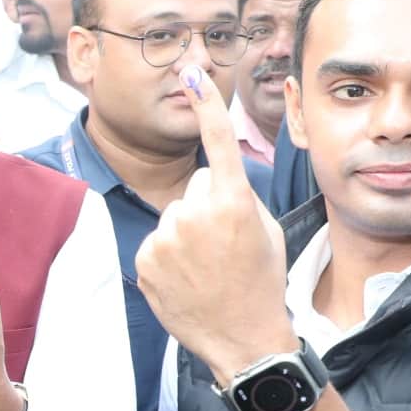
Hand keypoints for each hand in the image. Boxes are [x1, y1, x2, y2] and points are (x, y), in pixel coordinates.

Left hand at [133, 68, 293, 381]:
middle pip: (195, 186)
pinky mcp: (145, 259)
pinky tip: (186, 277)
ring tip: (206, 266)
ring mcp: (166, 238)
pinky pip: (156, 240)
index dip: (206, 104)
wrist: (243, 338)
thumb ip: (237, 195)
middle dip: (208, 205)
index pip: (217, 142)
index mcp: (234, 202)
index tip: (190, 72)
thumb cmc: (261, 281)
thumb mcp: (265, 229)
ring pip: (174, 214)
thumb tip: (209, 180)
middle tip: (224, 244)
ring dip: (186, 232)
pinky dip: (168, 255)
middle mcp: (196, 214)